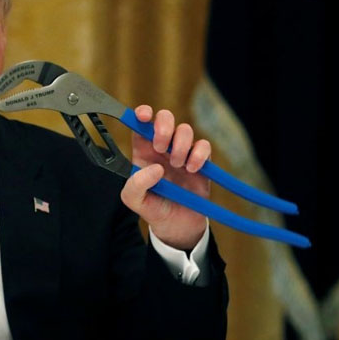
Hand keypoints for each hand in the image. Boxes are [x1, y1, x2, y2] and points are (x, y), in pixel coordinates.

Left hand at [120, 105, 210, 249]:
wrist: (177, 226)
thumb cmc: (153, 208)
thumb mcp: (134, 200)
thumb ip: (135, 185)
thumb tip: (155, 168)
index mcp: (143, 151)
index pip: (140, 123)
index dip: (142, 113)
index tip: (144, 116)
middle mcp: (162, 147)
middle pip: (165, 118)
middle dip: (164, 126)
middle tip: (161, 147)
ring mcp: (182, 152)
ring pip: (185, 129)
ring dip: (181, 145)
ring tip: (178, 165)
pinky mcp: (201, 161)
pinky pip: (204, 145)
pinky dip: (199, 154)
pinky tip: (192, 170)